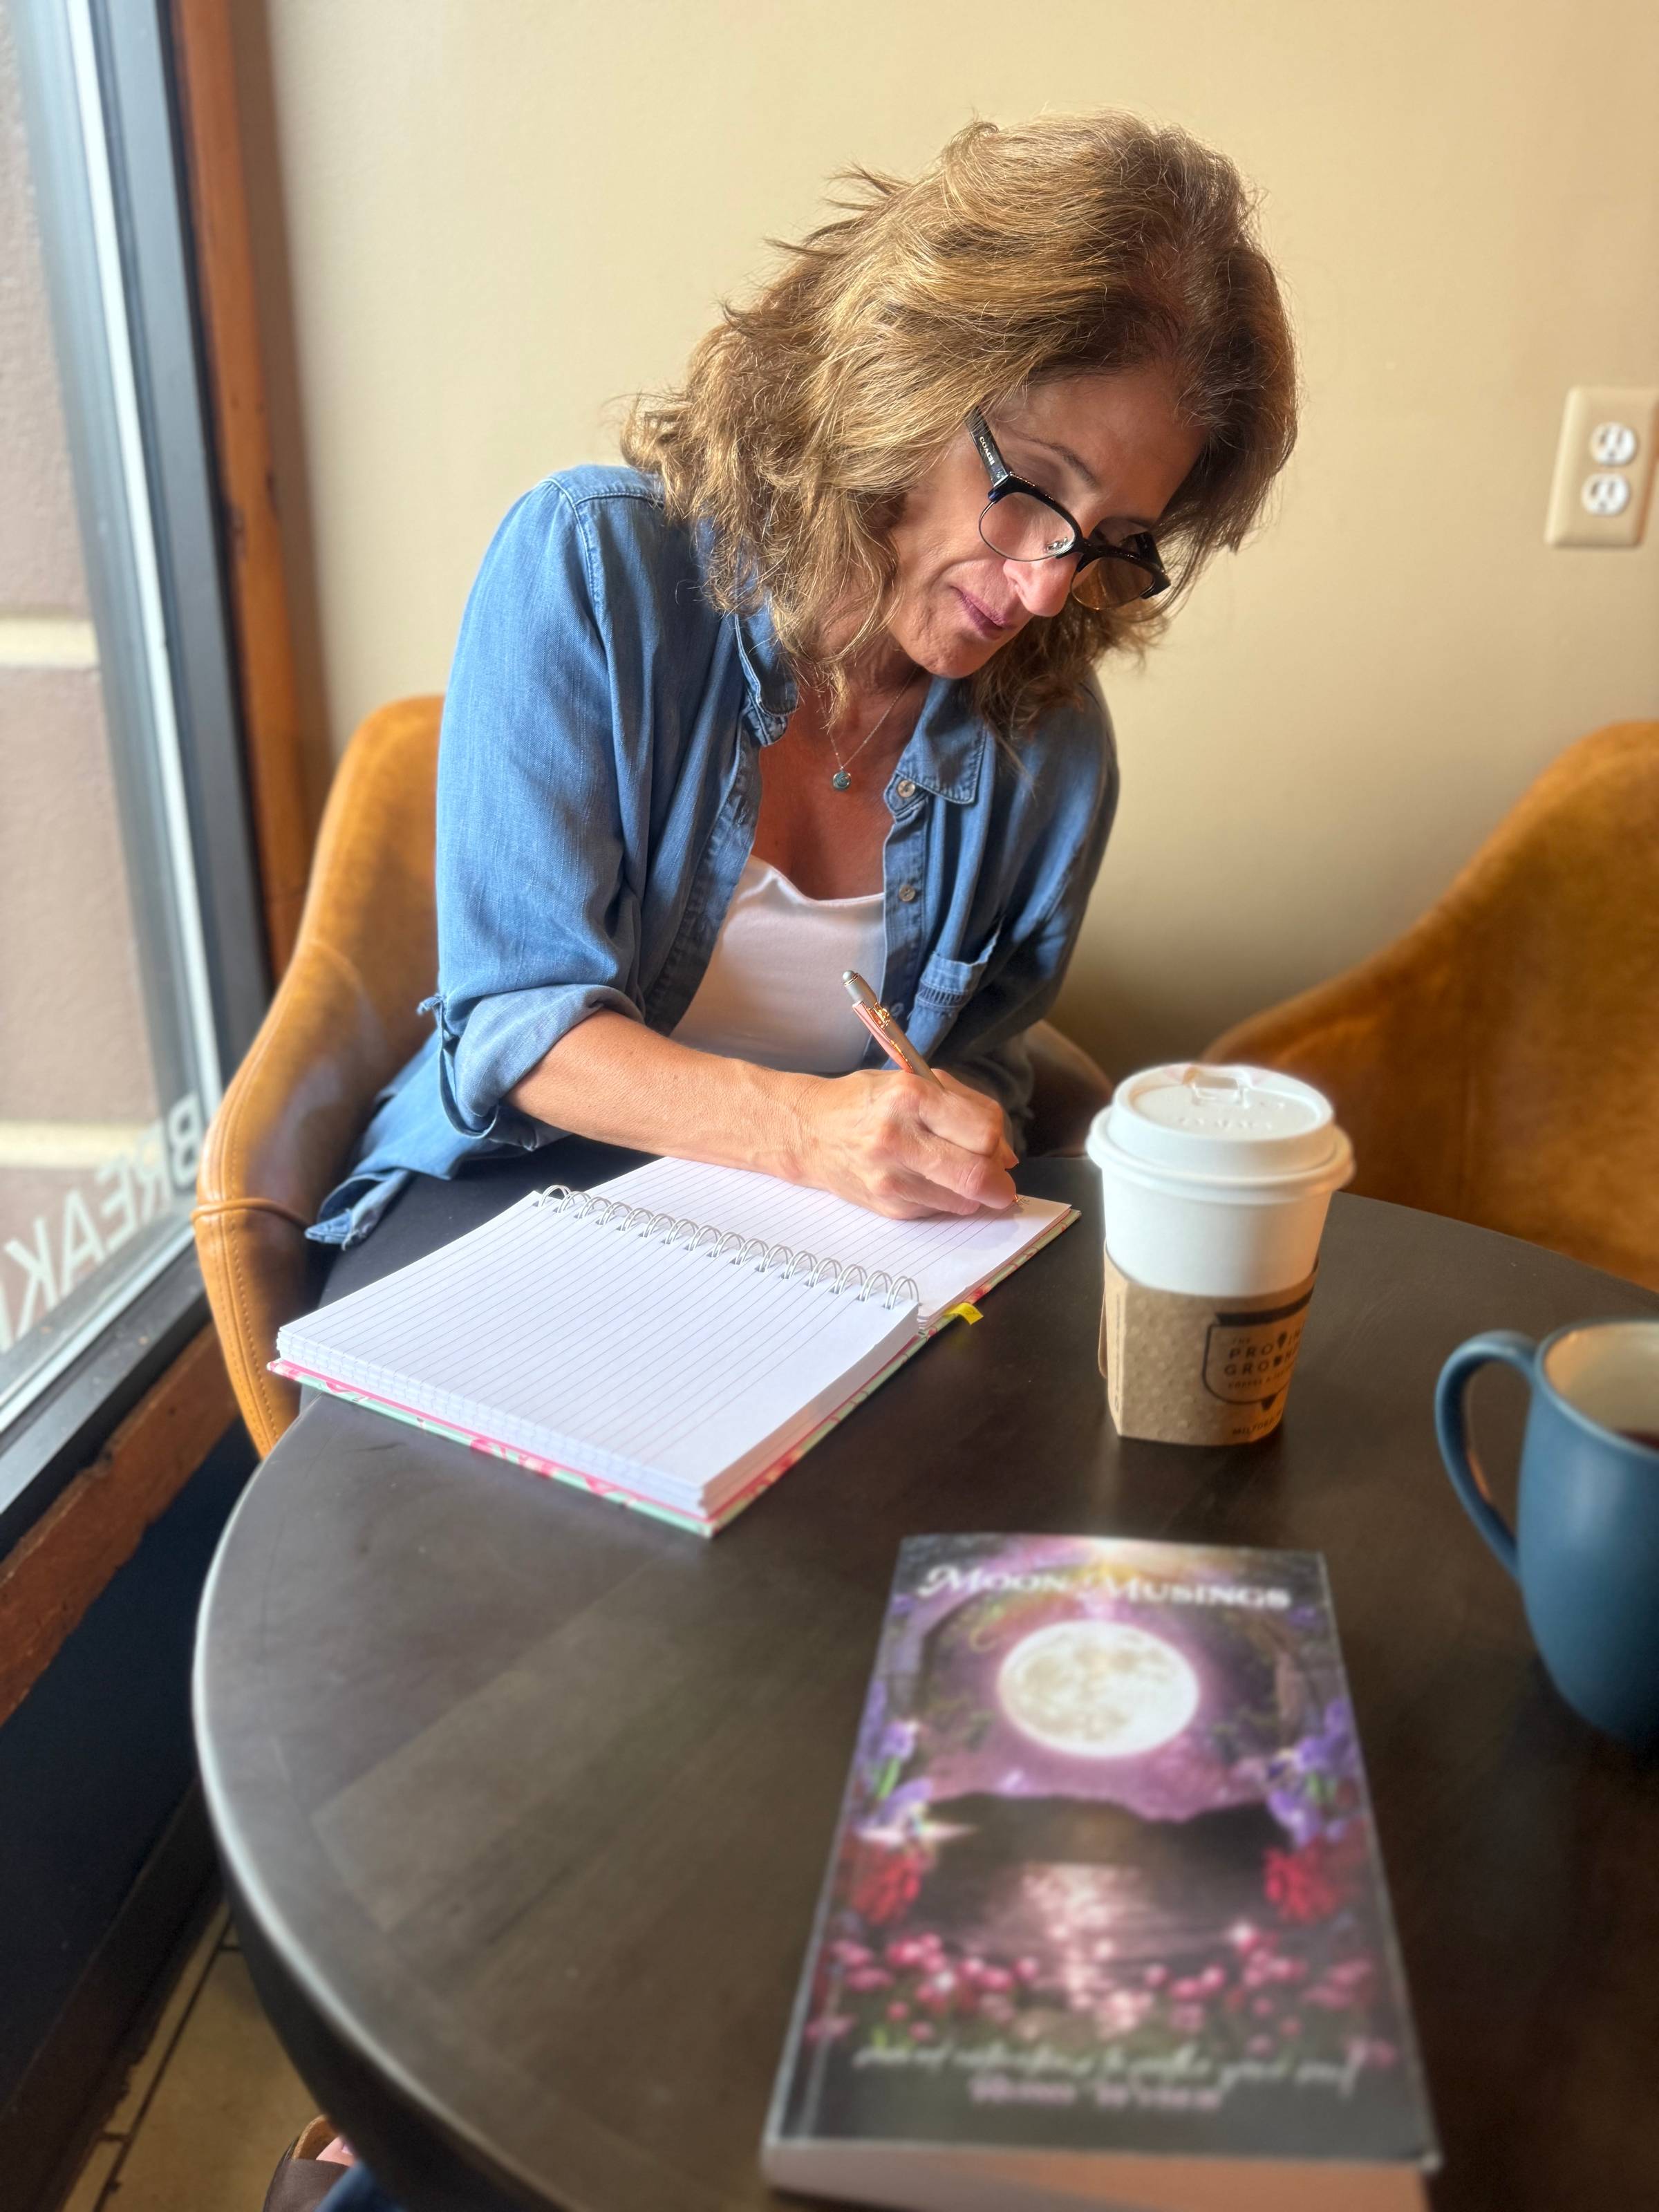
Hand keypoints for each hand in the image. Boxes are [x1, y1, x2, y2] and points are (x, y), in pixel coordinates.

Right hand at [796, 1067, 1017, 1217]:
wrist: (809, 1131)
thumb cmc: (867, 1102)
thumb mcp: (915, 1083)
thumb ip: (967, 1108)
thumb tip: (1007, 1156)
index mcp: (910, 1097)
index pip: (983, 1131)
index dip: (1000, 1141)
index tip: (997, 1145)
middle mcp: (897, 1139)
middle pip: (976, 1175)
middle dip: (999, 1183)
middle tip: (999, 1182)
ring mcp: (890, 1178)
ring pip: (963, 1200)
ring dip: (971, 1192)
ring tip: (954, 1173)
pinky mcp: (887, 1206)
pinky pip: (938, 1211)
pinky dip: (944, 1199)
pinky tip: (925, 1180)